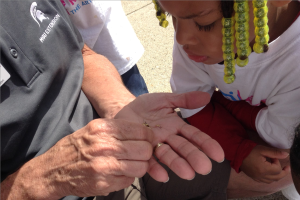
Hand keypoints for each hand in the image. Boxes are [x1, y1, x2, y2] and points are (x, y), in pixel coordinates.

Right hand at [2, 119, 154, 198]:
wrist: (53, 169)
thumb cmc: (77, 147)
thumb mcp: (94, 129)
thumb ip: (118, 130)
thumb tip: (144, 133)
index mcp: (103, 128)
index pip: (141, 130)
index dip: (149, 136)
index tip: (148, 140)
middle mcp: (104, 146)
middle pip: (144, 149)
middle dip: (146, 152)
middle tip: (140, 154)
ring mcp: (104, 166)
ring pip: (141, 167)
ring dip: (139, 167)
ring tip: (129, 164)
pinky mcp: (103, 183)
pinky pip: (129, 180)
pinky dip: (127, 177)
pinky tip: (117, 173)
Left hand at [115, 91, 224, 181]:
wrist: (124, 109)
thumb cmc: (146, 106)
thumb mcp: (165, 99)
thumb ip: (184, 99)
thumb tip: (206, 96)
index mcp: (176, 126)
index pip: (194, 136)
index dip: (206, 144)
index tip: (218, 155)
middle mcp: (168, 138)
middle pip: (183, 148)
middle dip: (194, 157)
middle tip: (204, 168)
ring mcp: (155, 146)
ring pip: (168, 156)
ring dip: (178, 165)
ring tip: (188, 174)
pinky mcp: (140, 151)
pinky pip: (148, 162)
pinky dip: (155, 169)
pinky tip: (163, 176)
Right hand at [240, 145, 289, 182]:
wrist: (237, 153)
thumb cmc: (249, 150)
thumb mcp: (263, 149)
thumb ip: (275, 153)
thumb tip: (286, 155)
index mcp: (263, 169)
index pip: (277, 169)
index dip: (278, 162)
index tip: (273, 156)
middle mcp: (261, 176)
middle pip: (277, 177)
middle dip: (283, 171)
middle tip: (286, 166)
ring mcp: (257, 178)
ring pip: (272, 181)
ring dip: (277, 176)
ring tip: (278, 169)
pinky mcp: (254, 178)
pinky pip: (265, 181)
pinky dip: (270, 178)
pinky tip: (269, 174)